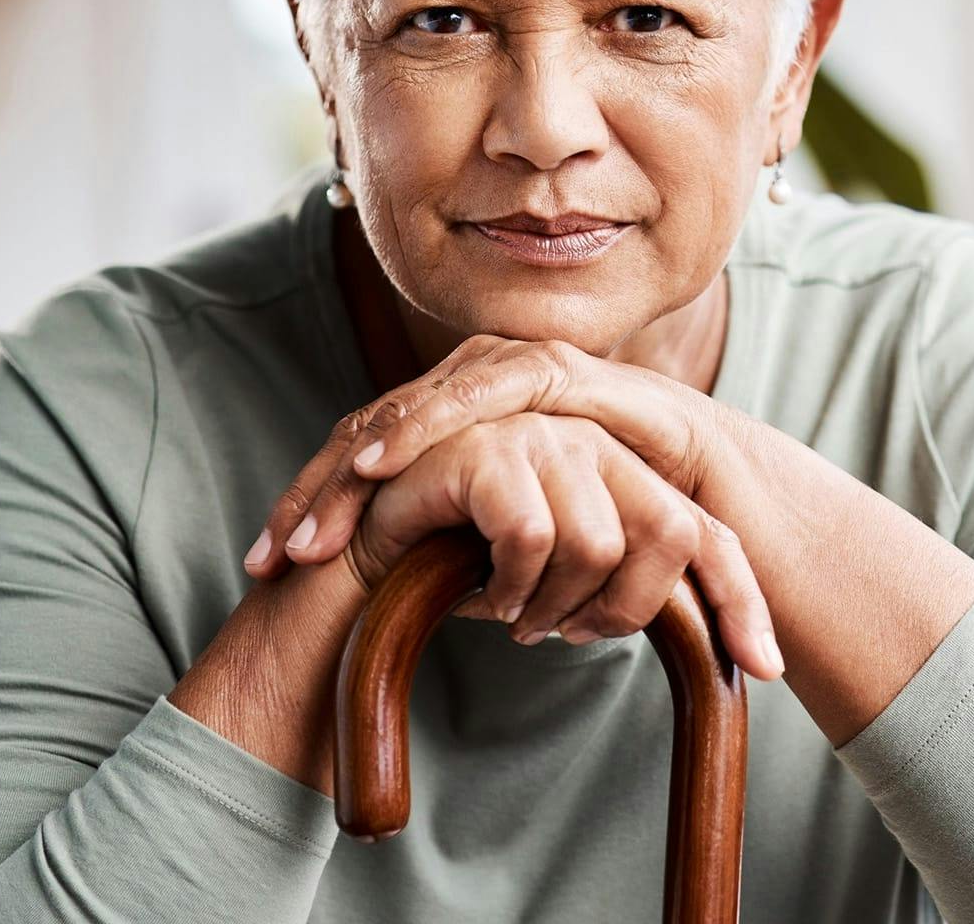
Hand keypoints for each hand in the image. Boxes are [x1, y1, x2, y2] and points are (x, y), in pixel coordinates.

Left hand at [257, 335, 757, 574]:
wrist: (708, 489)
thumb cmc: (613, 520)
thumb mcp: (520, 549)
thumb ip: (470, 557)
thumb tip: (429, 604)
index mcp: (455, 433)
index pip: (364, 465)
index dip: (311, 511)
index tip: (265, 568)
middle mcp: (472, 395)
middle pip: (369, 434)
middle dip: (318, 491)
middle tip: (277, 551)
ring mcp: (510, 375)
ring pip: (410, 410)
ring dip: (362, 456)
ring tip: (322, 500)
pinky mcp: (556, 370)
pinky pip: (476, 393)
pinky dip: (427, 421)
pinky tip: (386, 460)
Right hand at [338, 408, 783, 678]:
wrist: (365, 556)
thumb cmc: (465, 569)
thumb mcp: (567, 586)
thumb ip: (636, 591)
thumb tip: (748, 657)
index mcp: (621, 469)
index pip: (708, 534)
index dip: (740, 600)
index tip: (765, 671)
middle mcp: (593, 439)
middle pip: (671, 534)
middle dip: (621, 611)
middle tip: (557, 636)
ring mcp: (541, 430)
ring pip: (601, 544)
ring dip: (550, 604)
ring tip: (507, 610)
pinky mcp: (488, 444)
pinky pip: (533, 537)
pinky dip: (507, 584)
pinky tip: (478, 590)